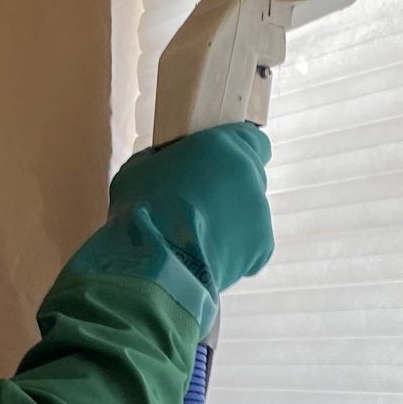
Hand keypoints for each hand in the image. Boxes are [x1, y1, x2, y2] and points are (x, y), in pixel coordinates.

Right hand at [107, 122, 272, 296]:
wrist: (156, 264)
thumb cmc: (140, 209)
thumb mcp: (139, 168)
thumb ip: (164, 160)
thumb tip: (165, 162)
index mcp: (222, 145)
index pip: (251, 139)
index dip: (237, 153)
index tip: (219, 165)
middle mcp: (249, 173)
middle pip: (249, 178)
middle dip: (229, 189)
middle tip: (198, 206)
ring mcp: (260, 212)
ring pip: (248, 214)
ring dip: (228, 222)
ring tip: (194, 241)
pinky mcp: (263, 247)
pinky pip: (249, 246)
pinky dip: (231, 252)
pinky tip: (204, 259)